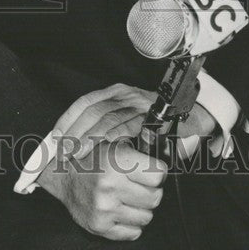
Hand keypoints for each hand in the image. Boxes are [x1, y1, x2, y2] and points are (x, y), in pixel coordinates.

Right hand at [37, 138, 166, 240]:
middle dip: (151, 191)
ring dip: (141, 208)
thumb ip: (143, 146)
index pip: (158, 175)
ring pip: (147, 217)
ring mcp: (105, 209)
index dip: (157, 172)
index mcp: (116, 161)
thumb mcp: (115, 142)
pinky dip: (132, 223)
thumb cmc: (93, 157)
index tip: (151, 170)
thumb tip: (187, 145)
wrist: (62, 176)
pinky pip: (134, 232)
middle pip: (155, 198)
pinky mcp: (100, 227)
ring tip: (128, 196)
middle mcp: (110, 186)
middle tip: (139, 184)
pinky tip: (121, 209)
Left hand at [51, 82, 220, 159]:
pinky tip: (101, 154)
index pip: (85, 103)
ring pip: (106, 119)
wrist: (193, 122)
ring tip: (75, 157)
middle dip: (74, 133)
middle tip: (62, 154)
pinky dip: (110, 141)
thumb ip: (107, 129)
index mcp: (117, 92)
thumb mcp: (127, 124)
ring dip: (88, 139)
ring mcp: (139, 102)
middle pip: (92, 111)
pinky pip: (125, 127)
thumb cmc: (157, 128)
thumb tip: (74, 144)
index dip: (68, 121)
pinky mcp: (151, 115)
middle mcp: (126, 93)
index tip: (55, 139)